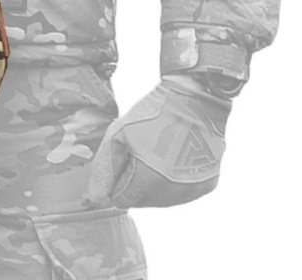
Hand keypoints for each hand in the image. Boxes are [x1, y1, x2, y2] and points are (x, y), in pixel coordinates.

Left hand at [86, 75, 230, 208]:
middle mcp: (171, 193)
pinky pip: (182, 192)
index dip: (117, 180)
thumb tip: (95, 198)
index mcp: (147, 181)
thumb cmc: (151, 115)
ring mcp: (191, 191)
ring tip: (159, 152)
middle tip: (140, 152)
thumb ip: (104, 169)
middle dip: (135, 182)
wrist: (194, 101)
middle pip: (141, 201)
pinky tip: (176, 156)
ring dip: (155, 183)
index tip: (123, 160)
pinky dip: (175, 180)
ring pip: (162, 199)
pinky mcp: (206, 185)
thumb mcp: (118, 135)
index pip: (121, 199)